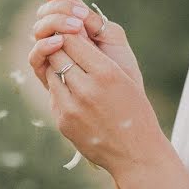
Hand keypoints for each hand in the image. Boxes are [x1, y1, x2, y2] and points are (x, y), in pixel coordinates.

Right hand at [28, 0, 142, 88]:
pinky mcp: (47, 78)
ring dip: (53, 24)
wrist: (124, 111)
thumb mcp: (114, 41)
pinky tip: (59, 42)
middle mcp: (60, 40)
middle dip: (57, 8)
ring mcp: (52, 58)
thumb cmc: (123, 75)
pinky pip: (36, 58)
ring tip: (76, 27)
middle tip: (79, 16)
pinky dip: (44, 46)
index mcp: (75, 27)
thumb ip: (94, 20)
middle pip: (44, 14)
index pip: (57, 2)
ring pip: (38, 32)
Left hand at [42, 33, 166, 177]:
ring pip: (51, 74)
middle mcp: (86, 89)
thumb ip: (100, 56)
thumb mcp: (127, 77)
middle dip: (61, 50)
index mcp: (107, 73)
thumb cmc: (137, 111)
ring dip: (58, 69)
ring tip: (74, 73)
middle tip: (68, 50)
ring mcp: (71, 107)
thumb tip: (74, 34)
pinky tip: (75, 95)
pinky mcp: (63, 121)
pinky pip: (54, 96)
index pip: (72, 40)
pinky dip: (60, 90)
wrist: (137, 154)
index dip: (70, 36)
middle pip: (57, 55)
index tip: (73, 35)